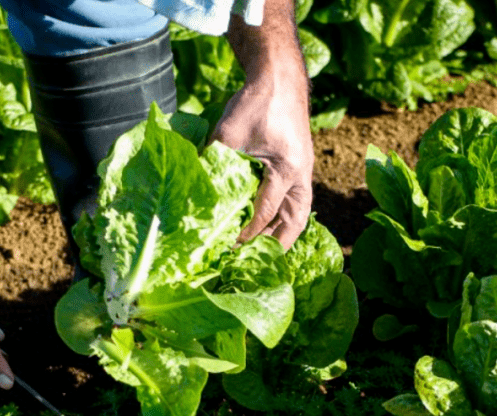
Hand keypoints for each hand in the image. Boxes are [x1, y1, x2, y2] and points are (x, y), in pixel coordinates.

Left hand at [212, 28, 313, 249]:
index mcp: (287, 170)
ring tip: (267, 247)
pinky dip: (283, 210)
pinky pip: (294, 195)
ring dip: (284, 228)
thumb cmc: (257, 101)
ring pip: (298, 208)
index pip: (266, 211)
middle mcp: (300, 173)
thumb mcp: (228, 134)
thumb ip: (214, 162)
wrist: (278, 73)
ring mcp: (302, 166)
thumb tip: (194, 188)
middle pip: (295, 219)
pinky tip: (269, 218)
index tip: (232, 248)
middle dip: (278, 242)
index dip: (249, 233)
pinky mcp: (297, 159)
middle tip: (261, 262)